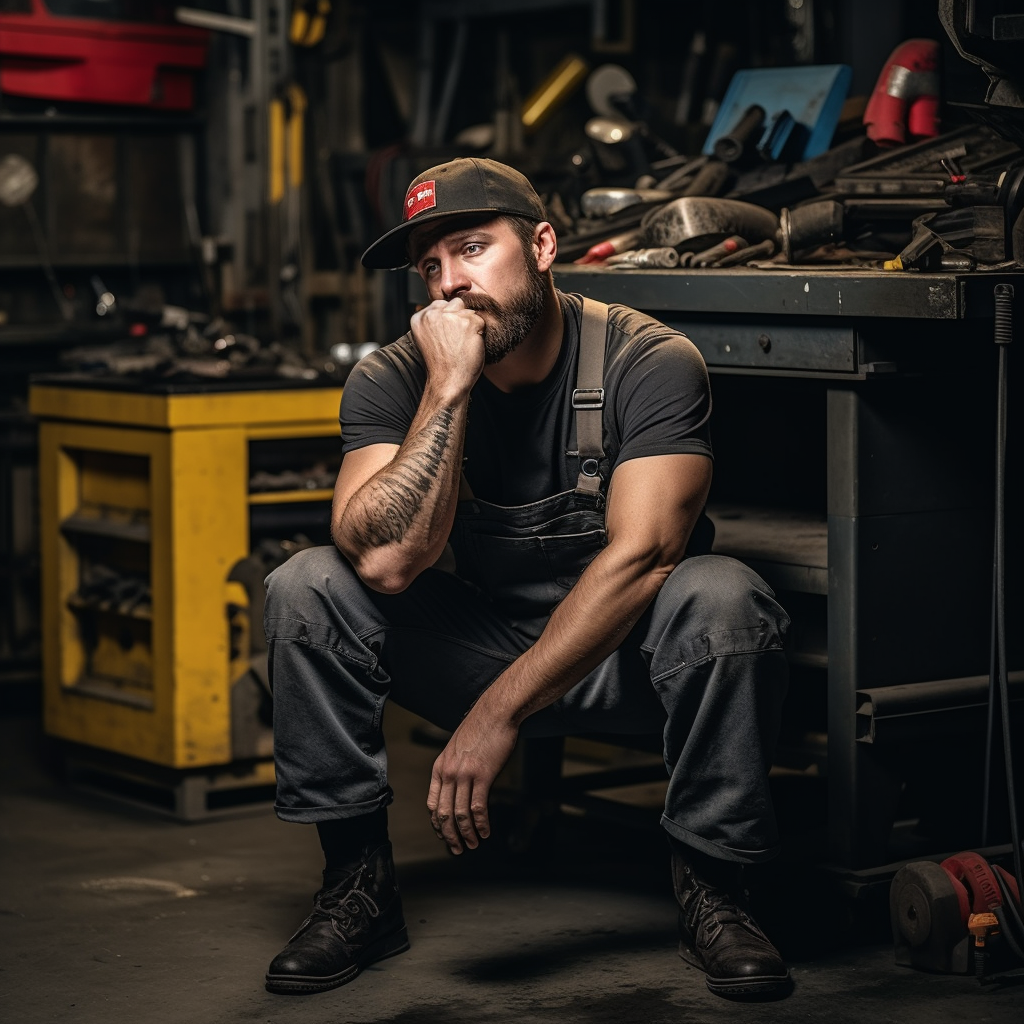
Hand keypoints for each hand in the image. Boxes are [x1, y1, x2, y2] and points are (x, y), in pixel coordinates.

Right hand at [410, 297, 485, 395]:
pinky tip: (470, 346)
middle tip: (457, 339)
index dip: (449, 318)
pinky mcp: (468, 322)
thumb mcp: (427, 339)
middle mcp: (433, 314)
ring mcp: (451, 317)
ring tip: (462, 344)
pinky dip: (479, 334)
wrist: (447, 381)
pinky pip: (480, 321)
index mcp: (419, 318)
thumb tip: (447, 308)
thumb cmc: (440, 364)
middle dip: (460, 317)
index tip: (448, 335)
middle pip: (456, 303)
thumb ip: (433, 321)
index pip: (440, 304)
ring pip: (469, 312)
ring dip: (470, 326)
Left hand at [426, 707, 517, 854]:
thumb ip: (455, 767)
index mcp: (440, 767)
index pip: (432, 804)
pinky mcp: (483, 775)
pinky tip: (485, 832)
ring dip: (466, 834)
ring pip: (460, 815)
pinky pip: (478, 807)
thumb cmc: (481, 728)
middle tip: (457, 849)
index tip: (445, 835)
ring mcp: (464, 774)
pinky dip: (481, 824)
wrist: (496, 712)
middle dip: (450, 836)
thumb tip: (458, 786)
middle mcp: (448, 772)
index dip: (438, 824)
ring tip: (472, 844)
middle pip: (443, 814)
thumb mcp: (458, 748)